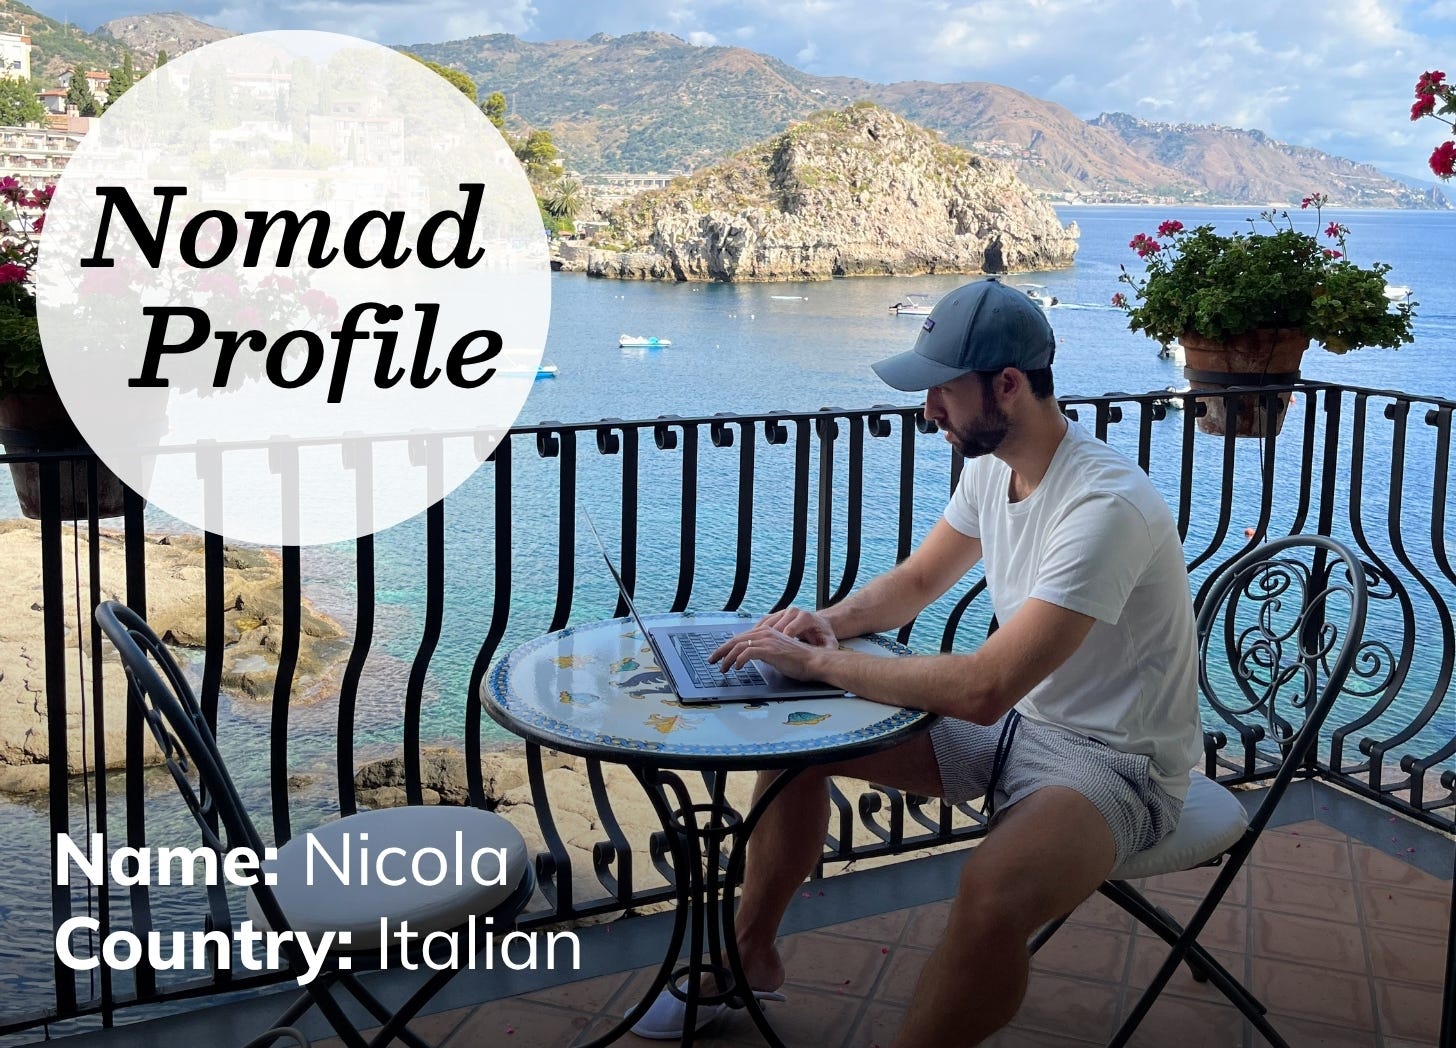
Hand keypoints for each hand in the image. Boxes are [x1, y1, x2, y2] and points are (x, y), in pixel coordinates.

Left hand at [709, 623, 824, 681]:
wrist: (815, 661)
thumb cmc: (799, 660)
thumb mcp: (777, 654)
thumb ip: (764, 652)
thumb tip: (752, 657)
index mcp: (767, 633)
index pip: (741, 638)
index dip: (727, 646)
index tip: (718, 655)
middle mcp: (765, 633)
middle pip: (736, 640)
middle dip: (721, 651)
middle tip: (712, 660)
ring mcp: (768, 641)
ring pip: (739, 646)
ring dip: (728, 658)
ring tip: (723, 668)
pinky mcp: (771, 650)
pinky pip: (748, 653)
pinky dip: (739, 660)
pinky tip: (737, 667)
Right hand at [753, 607, 837, 648]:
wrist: (821, 624)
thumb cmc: (824, 635)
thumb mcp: (830, 642)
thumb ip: (828, 648)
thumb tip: (828, 654)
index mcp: (804, 617)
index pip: (788, 630)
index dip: (780, 643)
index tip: (773, 653)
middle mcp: (792, 612)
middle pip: (774, 627)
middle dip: (765, 641)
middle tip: (755, 653)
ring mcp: (783, 612)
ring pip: (765, 624)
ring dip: (756, 636)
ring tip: (748, 647)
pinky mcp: (777, 615)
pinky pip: (763, 622)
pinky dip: (755, 632)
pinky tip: (748, 641)